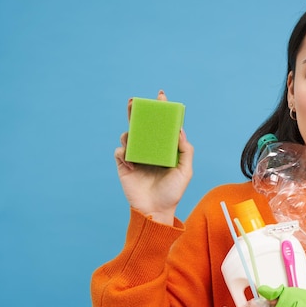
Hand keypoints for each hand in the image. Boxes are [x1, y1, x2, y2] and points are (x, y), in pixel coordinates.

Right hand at [114, 90, 193, 223]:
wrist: (156, 210)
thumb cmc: (173, 191)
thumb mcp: (185, 171)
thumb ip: (185, 151)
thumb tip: (180, 130)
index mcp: (164, 148)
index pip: (163, 126)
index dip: (161, 111)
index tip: (160, 96)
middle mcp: (150, 149)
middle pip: (142, 126)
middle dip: (138, 112)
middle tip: (134, 101)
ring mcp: (136, 157)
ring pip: (129, 136)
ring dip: (129, 132)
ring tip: (133, 135)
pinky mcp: (124, 166)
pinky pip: (120, 152)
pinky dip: (123, 151)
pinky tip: (130, 159)